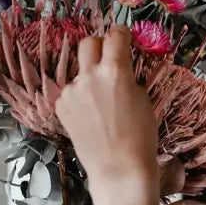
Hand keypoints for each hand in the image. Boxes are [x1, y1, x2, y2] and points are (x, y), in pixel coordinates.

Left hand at [55, 27, 161, 204]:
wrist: (119, 169)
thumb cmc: (140, 138)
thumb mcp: (143, 99)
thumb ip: (128, 77)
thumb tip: (121, 67)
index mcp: (115, 71)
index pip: (116, 36)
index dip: (122, 35)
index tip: (124, 39)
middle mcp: (89, 77)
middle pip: (89, 43)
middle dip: (101, 47)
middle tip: (110, 59)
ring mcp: (72, 92)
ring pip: (80, 71)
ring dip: (91, 76)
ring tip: (103, 100)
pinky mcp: (62, 107)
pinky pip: (72, 92)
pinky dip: (81, 96)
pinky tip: (92, 115)